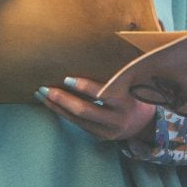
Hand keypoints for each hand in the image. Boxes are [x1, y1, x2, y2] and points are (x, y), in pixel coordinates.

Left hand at [35, 77, 156, 141]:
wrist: (145, 123)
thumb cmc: (136, 94)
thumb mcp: (132, 83)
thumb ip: (117, 73)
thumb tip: (96, 49)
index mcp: (125, 101)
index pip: (102, 94)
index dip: (84, 87)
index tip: (67, 78)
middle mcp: (116, 119)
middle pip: (84, 111)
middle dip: (62, 99)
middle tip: (44, 88)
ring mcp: (106, 131)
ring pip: (76, 120)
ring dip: (56, 107)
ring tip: (40, 95)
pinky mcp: (99, 136)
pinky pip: (77, 124)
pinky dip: (62, 113)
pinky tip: (50, 104)